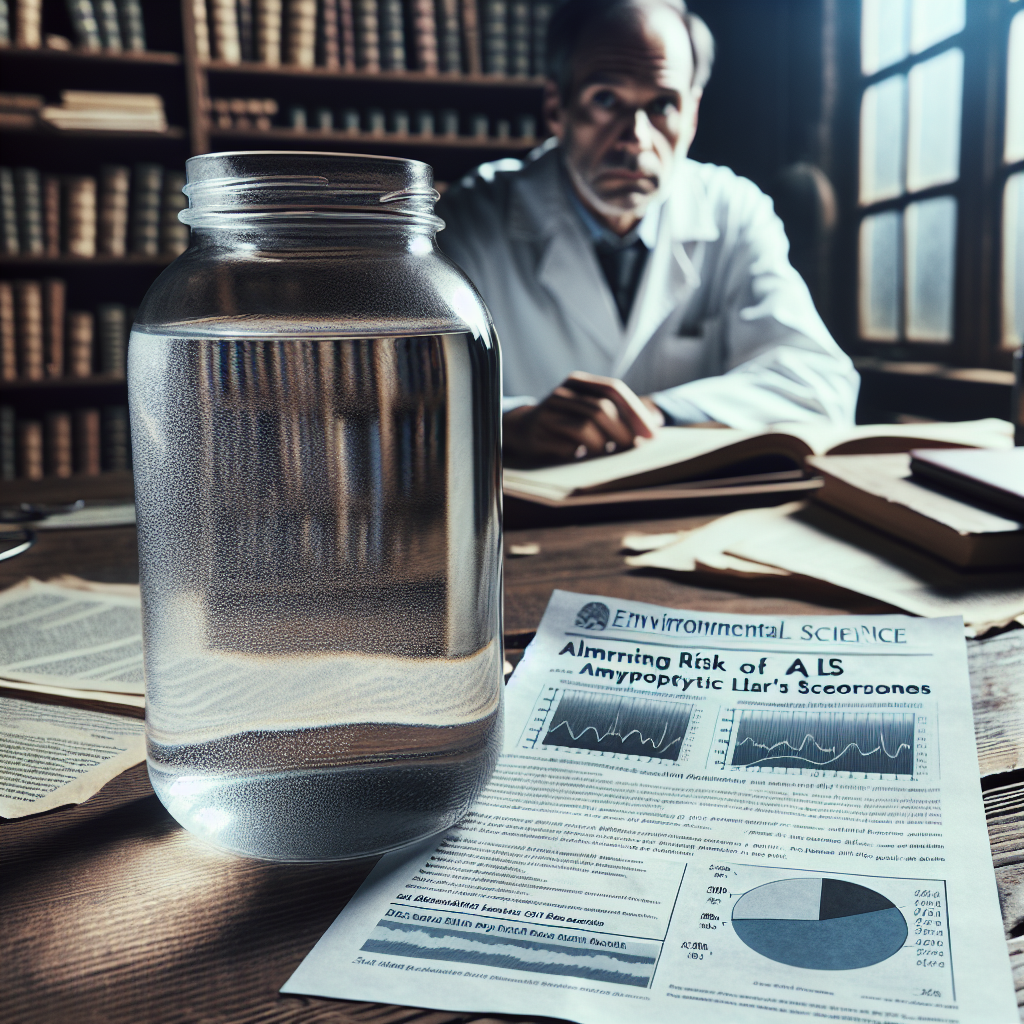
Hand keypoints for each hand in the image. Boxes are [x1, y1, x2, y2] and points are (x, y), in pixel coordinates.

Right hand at [503, 371, 664, 465]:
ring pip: (585, 428)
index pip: (613, 390)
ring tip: (611, 455)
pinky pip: (567, 447)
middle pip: (601, 409)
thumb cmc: (566, 420)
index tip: (653, 434)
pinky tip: (585, 457)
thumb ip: (621, 411)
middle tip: (635, 450)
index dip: (636, 412)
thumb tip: (659, 421)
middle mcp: (562, 393)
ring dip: (604, 446)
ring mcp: (547, 412)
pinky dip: (582, 455)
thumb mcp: (589, 408)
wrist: (522, 429)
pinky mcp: (537, 433)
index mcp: (578, 382)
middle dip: (624, 433)